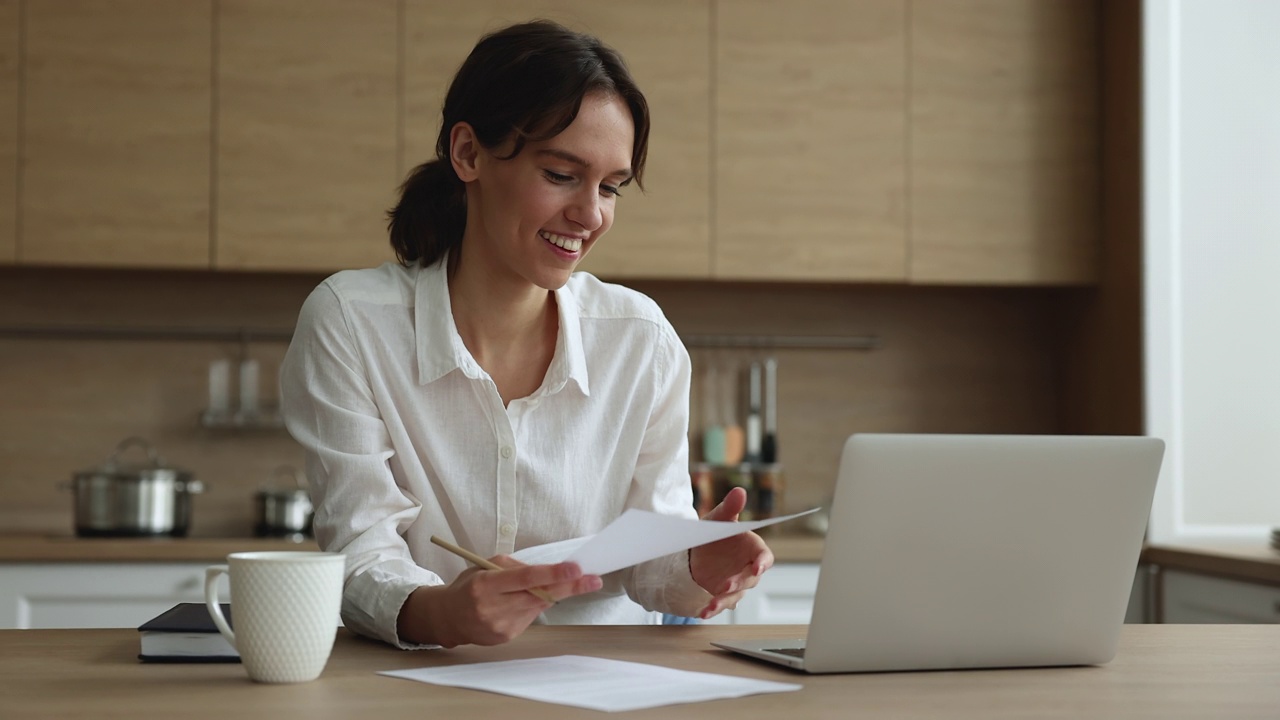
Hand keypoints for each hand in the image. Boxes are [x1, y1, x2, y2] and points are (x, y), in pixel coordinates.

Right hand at [398, 557, 601, 646]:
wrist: (447, 617)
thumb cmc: (469, 586)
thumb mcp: (485, 567)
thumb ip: (514, 568)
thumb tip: (547, 572)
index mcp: (485, 585)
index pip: (526, 579)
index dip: (553, 574)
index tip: (575, 569)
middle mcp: (493, 608)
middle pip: (539, 596)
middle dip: (570, 587)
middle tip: (594, 579)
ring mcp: (500, 626)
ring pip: (538, 606)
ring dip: (551, 594)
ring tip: (553, 583)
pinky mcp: (506, 637)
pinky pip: (530, 616)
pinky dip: (533, 605)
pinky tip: (522, 601)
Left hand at [689, 487, 773, 619]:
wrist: (696, 551)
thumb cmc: (715, 534)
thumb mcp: (718, 519)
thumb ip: (729, 508)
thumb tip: (739, 491)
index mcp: (752, 548)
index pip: (764, 557)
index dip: (762, 563)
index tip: (757, 567)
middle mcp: (747, 568)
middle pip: (750, 578)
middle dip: (739, 582)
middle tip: (726, 585)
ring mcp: (736, 584)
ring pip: (736, 595)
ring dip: (724, 600)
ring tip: (711, 604)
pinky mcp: (723, 595)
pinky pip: (721, 603)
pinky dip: (713, 609)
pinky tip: (703, 612)